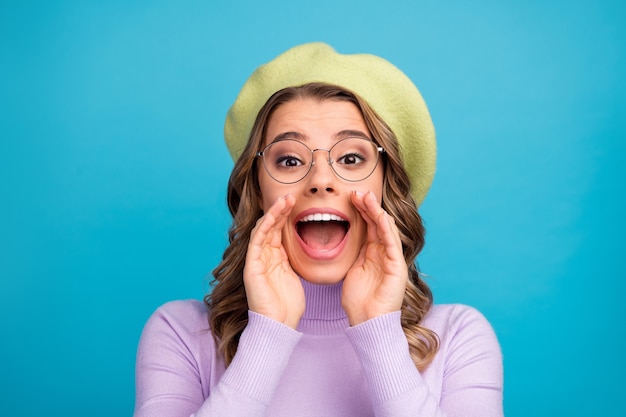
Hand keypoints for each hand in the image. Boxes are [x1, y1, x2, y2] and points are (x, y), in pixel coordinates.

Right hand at [243, 193, 304, 328]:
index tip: (297, 202)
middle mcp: (264, 256)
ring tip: (285, 200)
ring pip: (263, 230)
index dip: (286, 215)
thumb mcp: (295, 276)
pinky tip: (273, 215)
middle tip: (291, 195)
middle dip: (280, 210)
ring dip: (273, 214)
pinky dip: (264, 227)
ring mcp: (256, 261)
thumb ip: (295, 260)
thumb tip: (307, 248)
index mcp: (275, 258)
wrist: (279, 325)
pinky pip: (257, 241)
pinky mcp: (252, 267)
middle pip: (270, 226)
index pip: (278, 231)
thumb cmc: (289, 305)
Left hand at [342, 191, 407, 325]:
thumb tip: (340, 239)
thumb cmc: (358, 301)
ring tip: (367, 197)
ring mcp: (392, 259)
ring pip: (386, 228)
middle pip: (377, 223)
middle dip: (368, 206)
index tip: (350, 197)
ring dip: (377, 212)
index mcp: (372, 253)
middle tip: (357, 191)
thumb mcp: (351, 270)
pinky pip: (392, 243)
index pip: (369, 225)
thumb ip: (352, 254)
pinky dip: (387, 228)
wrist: (367, 322)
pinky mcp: (397, 267)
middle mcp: (384, 253)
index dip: (361, 210)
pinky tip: (380, 216)